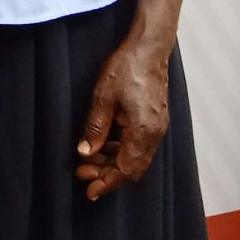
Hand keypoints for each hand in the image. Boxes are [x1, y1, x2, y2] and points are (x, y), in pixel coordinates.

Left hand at [76, 33, 173, 200]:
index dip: (108, 182)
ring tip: (88, 160)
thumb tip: (86, 152)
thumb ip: (95, 128)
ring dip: (113, 162)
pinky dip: (121, 149)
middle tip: (82, 174)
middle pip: (133, 167)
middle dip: (108, 174)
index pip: (126, 169)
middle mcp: (154, 133)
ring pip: (135, 157)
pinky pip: (138, 144)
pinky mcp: (155, 119)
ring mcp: (157, 127)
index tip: (90, 191)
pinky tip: (103, 145)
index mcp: (143, 131)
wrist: (149, 48)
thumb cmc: (127, 68)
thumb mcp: (103, 97)